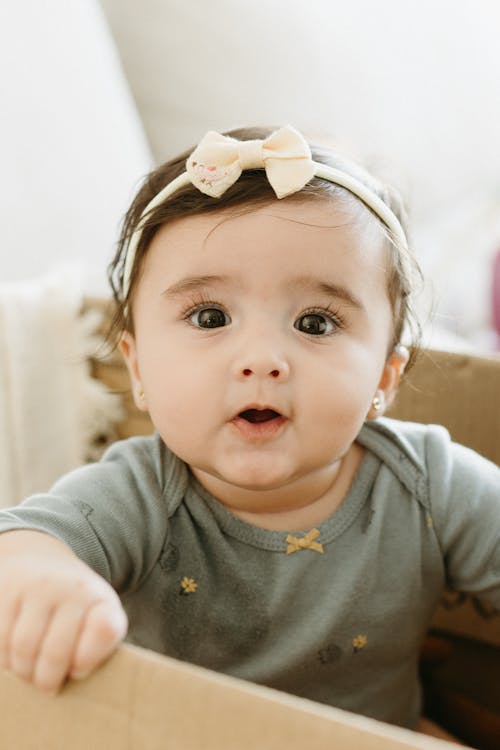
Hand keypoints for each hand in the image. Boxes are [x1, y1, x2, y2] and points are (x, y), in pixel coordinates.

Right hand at [0, 530, 127, 692]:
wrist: (42, 559)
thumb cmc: (73, 606)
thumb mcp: (96, 619)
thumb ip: (96, 646)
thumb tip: (73, 674)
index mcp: (102, 600)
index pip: (106, 632)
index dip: (87, 662)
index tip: (76, 669)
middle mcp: (74, 587)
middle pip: (56, 653)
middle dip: (47, 681)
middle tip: (46, 686)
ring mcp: (41, 586)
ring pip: (23, 649)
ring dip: (23, 671)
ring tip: (29, 672)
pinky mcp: (9, 589)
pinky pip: (1, 640)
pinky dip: (5, 658)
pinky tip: (13, 656)